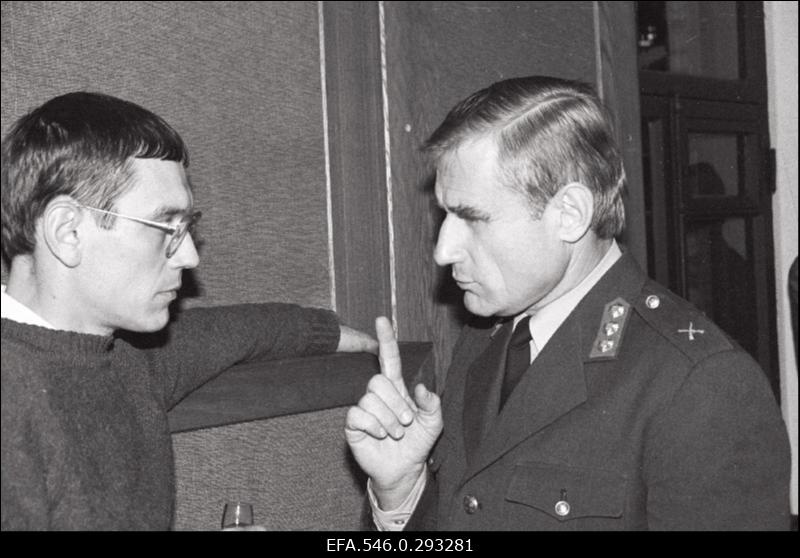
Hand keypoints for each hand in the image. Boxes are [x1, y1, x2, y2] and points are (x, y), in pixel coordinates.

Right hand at [345, 317, 442, 509]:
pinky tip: (380, 436)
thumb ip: (432, 403)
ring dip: (388, 421)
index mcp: (397, 388)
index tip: (382, 319)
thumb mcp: (434, 422)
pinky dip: (374, 427)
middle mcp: (378, 395)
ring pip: (370, 400)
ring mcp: (364, 409)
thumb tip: (421, 387)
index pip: (389, 359)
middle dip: (396, 404)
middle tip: (406, 423)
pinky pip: (358, 415)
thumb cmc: (418, 442)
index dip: (386, 339)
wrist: (405, 469)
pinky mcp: (354, 425)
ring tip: (396, 434)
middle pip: (378, 382)